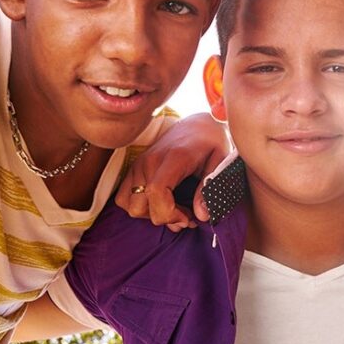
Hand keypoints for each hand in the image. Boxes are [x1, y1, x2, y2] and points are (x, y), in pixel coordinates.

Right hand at [116, 112, 229, 231]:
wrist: (197, 125)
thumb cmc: (211, 144)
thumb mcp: (219, 164)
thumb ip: (208, 190)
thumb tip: (200, 216)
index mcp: (173, 158)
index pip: (156, 191)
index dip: (169, 213)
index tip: (188, 218)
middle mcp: (150, 161)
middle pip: (139, 206)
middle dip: (163, 218)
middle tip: (186, 215)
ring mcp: (138, 164)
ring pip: (129, 205)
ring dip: (150, 214)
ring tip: (174, 208)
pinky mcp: (133, 168)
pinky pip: (123, 198)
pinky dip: (140, 206)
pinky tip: (161, 203)